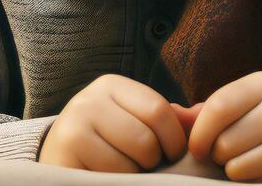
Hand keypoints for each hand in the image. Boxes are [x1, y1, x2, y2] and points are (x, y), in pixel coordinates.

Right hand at [37, 73, 187, 172]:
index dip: (174, 140)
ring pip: (128, 163)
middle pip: (145, 139)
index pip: (158, 110)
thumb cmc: (106, 141)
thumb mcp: (135, 121)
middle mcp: (88, 101)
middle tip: (144, 165)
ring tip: (124, 170)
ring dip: (135, 175)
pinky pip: (110, 177)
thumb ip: (169, 119)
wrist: (57, 159)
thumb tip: (203, 113)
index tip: (171, 155)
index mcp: (110, 85)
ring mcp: (72, 128)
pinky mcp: (64, 156)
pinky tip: (108, 178)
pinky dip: (118, 183)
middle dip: (153, 161)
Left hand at [185, 71, 261, 182]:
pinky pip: (257, 182)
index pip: (218, 106)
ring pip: (239, 166)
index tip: (196, 150)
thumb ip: (201, 114)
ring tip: (246, 161)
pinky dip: (252, 182)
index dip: (199, 134)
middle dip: (219, 156)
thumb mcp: (237, 110)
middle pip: (226, 141)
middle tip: (230, 154)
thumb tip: (168, 113)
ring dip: (233, 171)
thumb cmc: (261, 125)